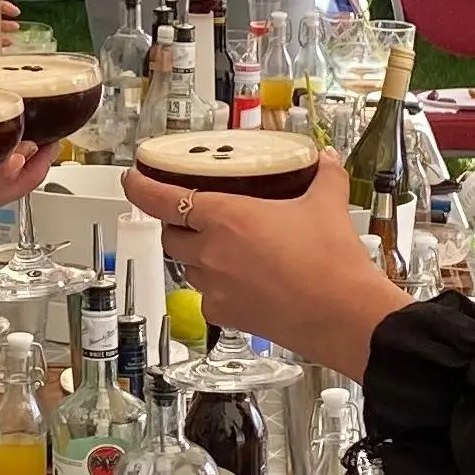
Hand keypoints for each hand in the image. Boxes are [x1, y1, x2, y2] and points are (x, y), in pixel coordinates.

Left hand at [124, 148, 411, 376]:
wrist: (343, 315)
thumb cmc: (331, 261)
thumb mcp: (327, 203)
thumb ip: (323, 175)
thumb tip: (325, 159)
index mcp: (224, 217)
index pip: (161, 199)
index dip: (140, 188)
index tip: (131, 178)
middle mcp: (210, 253)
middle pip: (171, 235)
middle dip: (176, 223)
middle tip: (194, 213)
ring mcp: (214, 288)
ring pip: (188, 267)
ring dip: (197, 254)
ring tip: (226, 247)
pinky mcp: (225, 316)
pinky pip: (207, 296)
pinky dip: (216, 286)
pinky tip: (243, 281)